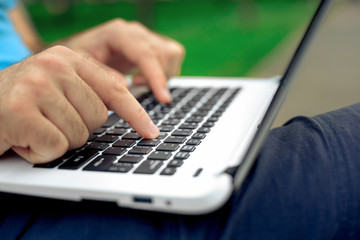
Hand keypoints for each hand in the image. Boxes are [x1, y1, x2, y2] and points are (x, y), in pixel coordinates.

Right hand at [0, 46, 158, 163]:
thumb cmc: (22, 103)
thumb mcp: (57, 87)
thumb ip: (88, 88)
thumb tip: (127, 93)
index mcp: (67, 57)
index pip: (114, 88)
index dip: (135, 113)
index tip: (151, 132)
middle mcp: (53, 65)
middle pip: (98, 117)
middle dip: (77, 128)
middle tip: (49, 121)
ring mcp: (36, 85)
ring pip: (79, 134)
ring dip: (58, 141)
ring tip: (35, 129)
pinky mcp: (19, 110)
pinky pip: (56, 146)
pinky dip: (41, 152)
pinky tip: (23, 140)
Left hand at [60, 19, 184, 102]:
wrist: (82, 50)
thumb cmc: (80, 58)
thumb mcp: (80, 67)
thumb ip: (102, 75)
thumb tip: (126, 86)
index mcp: (117, 33)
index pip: (146, 54)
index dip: (156, 77)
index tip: (163, 99)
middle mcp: (135, 32)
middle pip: (164, 54)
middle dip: (158, 78)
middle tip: (136, 86)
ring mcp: (145, 37)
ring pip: (172, 55)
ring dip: (162, 75)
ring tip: (138, 82)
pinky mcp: (152, 45)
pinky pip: (172, 57)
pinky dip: (164, 73)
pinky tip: (144, 77)